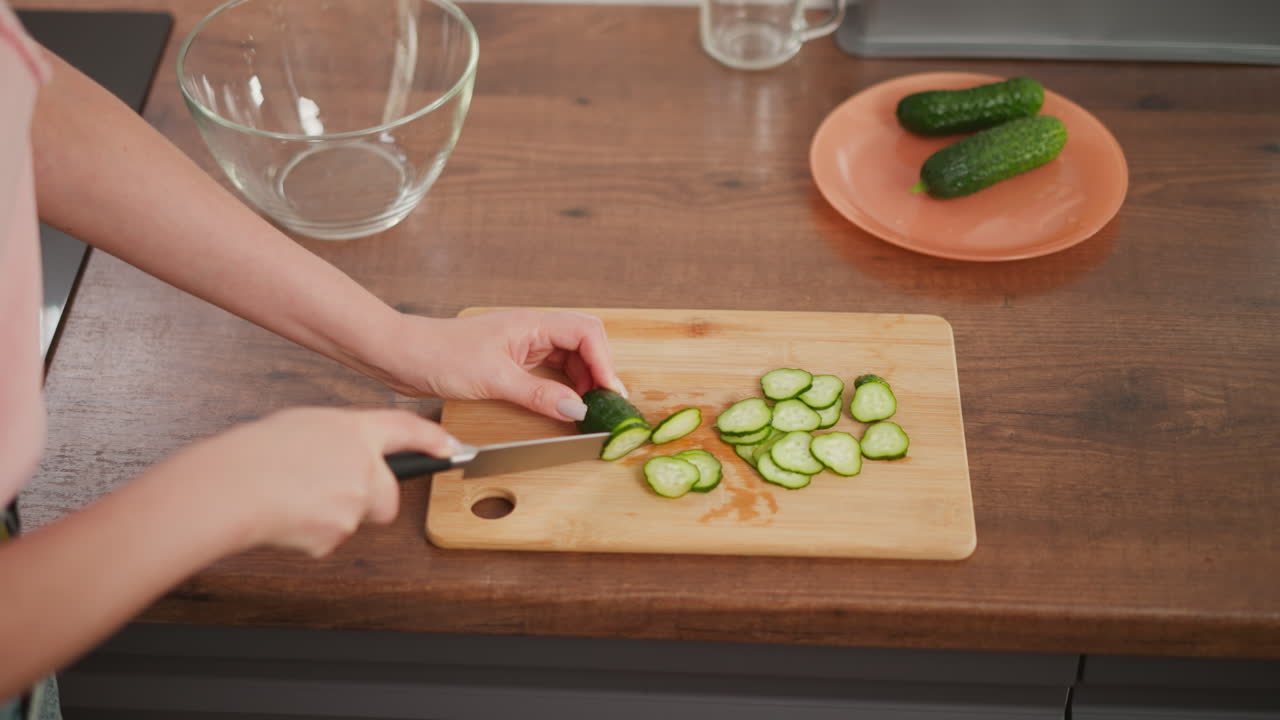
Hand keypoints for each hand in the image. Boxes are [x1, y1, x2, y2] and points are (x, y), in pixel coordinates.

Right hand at [150, 407, 457, 556]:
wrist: (232, 486)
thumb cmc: (254, 454)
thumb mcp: (301, 426)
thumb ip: (336, 440)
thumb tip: (348, 456)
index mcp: (353, 430)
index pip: (406, 430)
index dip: (431, 439)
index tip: (450, 447)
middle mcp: (364, 465)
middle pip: (389, 496)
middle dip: (372, 502)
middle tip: (333, 494)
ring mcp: (354, 501)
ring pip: (355, 519)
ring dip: (332, 516)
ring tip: (293, 499)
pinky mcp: (338, 533)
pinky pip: (329, 540)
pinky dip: (311, 534)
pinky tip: (286, 518)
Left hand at [384, 310, 627, 421]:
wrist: (401, 355)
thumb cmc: (439, 355)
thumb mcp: (494, 380)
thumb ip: (539, 395)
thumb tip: (577, 408)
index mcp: (532, 324)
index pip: (586, 333)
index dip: (604, 362)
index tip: (608, 393)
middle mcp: (531, 331)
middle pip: (583, 343)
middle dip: (599, 371)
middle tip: (604, 404)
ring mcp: (522, 346)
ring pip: (568, 357)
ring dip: (582, 381)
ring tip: (588, 408)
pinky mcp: (511, 361)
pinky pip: (549, 370)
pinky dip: (562, 387)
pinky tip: (563, 404)